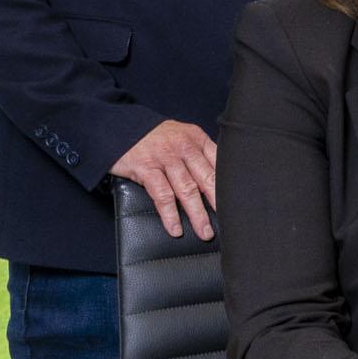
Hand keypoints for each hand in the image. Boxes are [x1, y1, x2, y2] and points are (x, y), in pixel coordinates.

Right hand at [111, 119, 218, 241]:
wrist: (119, 126)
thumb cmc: (154, 138)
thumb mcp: (181, 137)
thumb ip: (198, 154)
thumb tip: (218, 181)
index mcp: (196, 138)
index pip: (219, 162)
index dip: (229, 184)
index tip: (237, 203)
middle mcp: (183, 146)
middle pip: (206, 178)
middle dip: (218, 203)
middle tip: (228, 222)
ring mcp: (164, 157)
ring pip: (187, 189)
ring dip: (197, 214)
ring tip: (204, 231)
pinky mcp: (145, 167)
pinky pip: (161, 195)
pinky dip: (170, 214)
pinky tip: (176, 228)